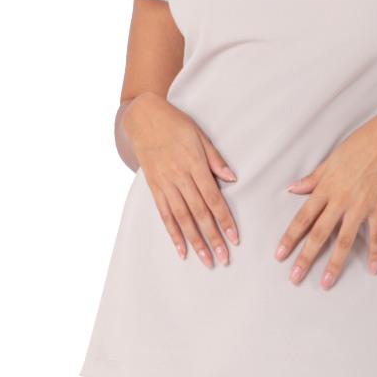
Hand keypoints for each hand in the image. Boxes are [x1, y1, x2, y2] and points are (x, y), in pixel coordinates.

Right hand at [123, 94, 239, 267]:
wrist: (143, 117)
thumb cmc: (175, 123)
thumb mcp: (199, 135)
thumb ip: (215, 158)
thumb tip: (232, 178)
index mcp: (194, 163)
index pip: (213, 197)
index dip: (224, 219)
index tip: (234, 237)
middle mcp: (179, 177)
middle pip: (199, 213)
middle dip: (213, 237)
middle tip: (224, 257)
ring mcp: (165, 184)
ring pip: (182, 218)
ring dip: (195, 241)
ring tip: (206, 259)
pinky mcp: (154, 187)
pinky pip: (164, 214)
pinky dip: (173, 234)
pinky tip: (181, 250)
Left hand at [273, 110, 376, 289]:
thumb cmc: (360, 145)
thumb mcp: (331, 160)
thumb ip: (312, 178)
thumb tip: (292, 188)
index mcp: (325, 187)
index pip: (302, 218)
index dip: (290, 237)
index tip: (279, 254)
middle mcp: (340, 200)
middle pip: (318, 234)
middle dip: (305, 258)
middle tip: (294, 277)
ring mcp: (360, 206)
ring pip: (344, 240)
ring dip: (334, 263)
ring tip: (326, 282)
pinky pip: (376, 235)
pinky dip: (374, 253)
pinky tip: (372, 268)